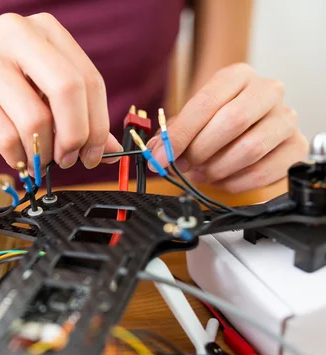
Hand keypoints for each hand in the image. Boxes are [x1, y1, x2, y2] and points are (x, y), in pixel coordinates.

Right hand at [0, 12, 121, 171]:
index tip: (94, 154)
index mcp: (45, 29)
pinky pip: (4, 133)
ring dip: (42, 153)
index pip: (88, 80)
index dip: (98, 124)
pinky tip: (18, 158)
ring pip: (35, 118)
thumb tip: (111, 149)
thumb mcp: (39, 87)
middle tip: (70, 160)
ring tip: (38, 161)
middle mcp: (17, 33)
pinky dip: (17, 156)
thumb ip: (75, 112)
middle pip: (67, 90)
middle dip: (75, 136)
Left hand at [148, 63, 308, 192]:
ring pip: (249, 149)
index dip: (179, 134)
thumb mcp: (194, 117)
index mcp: (237, 76)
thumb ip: (174, 132)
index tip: (160, 156)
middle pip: (232, 122)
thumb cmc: (219, 120)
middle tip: (183, 165)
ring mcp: (286, 118)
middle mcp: (267, 91)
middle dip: (200, 150)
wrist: (255, 126)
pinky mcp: (295, 147)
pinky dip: (234, 182)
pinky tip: (221, 179)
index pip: (206, 103)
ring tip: (201, 172)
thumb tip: (155, 152)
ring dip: (216, 169)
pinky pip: (262, 172)